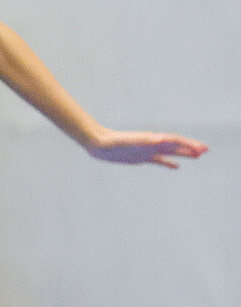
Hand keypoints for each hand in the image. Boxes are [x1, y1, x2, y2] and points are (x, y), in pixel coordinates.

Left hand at [85, 127, 208, 168]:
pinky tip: (176, 167)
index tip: (202, 149)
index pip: (175, 141)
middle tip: (206, 150)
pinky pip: (159, 160)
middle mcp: (152, 144)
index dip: (188, 144)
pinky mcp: (141, 157)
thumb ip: (146, 141)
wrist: (100, 144)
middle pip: (176, 145)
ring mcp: (148, 150)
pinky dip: (168, 163)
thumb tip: (163, 139)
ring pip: (170, 152)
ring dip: (183, 154)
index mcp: (153, 140)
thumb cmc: (114, 142)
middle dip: (190, 147)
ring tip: (198, 156)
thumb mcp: (131, 142)